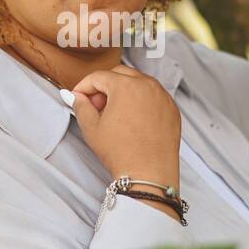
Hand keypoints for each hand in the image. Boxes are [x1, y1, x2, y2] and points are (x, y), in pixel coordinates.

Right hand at [70, 65, 181, 213]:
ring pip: (138, 83)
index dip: (83, 86)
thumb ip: (81, 106)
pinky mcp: (172, 109)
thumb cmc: (122, 153)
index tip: (78, 96)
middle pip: (119, 74)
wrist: (149, 174)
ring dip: (123, 91)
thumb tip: (77, 97)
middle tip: (95, 105)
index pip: (98, 76)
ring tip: (114, 113)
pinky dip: (141, 100)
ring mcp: (162, 96)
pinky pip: (153, 96)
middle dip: (104, 86)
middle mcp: (147, 85)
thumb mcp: (91, 128)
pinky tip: (132, 119)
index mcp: (126, 86)